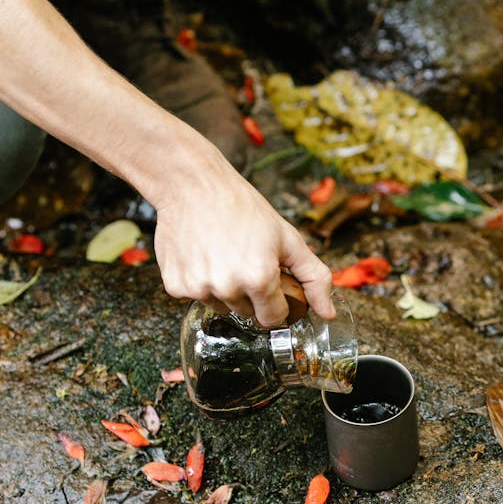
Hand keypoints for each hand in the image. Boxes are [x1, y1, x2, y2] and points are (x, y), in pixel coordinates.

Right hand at [151, 147, 334, 327]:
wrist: (194, 185)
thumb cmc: (243, 207)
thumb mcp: (288, 238)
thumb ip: (314, 277)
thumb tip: (328, 313)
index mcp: (259, 278)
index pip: (274, 318)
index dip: (277, 300)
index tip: (271, 281)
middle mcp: (227, 288)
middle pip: (247, 314)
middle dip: (251, 293)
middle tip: (246, 259)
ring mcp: (198, 289)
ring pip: (221, 307)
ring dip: (225, 289)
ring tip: (223, 254)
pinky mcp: (174, 286)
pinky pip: (195, 297)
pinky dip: (200, 281)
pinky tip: (202, 254)